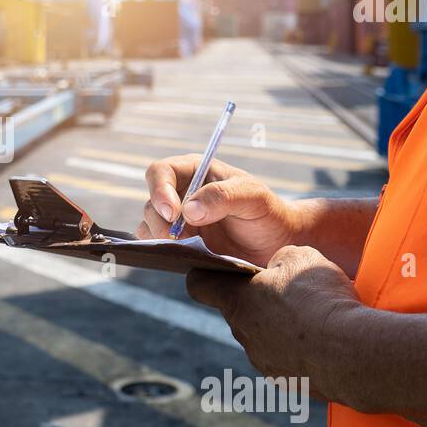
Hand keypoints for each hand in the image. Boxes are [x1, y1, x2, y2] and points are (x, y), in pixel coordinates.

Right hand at [138, 154, 299, 266]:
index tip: (174, 213)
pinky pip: (155, 245)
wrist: (277, 244)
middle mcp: (181, 193)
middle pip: (152, 202)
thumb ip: (223, 197)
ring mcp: (178, 220)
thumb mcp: (254, 198)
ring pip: (149, 224)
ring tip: (185, 247)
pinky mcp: (178, 243)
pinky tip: (181, 255)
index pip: (161, 172)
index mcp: (195, 171)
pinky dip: (161, 250)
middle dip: (160, 221)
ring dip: (160, 237)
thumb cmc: (268, 213)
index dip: (160, 190)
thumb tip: (188, 210)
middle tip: (178, 238)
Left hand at [185, 245, 363, 404]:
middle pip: (239, 311)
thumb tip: (277, 269)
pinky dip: (301, 351)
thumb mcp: (301, 257)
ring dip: (282, 327)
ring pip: (265, 337)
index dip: (205, 274)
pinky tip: (326, 342)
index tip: (216, 269)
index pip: (199, 285)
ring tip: (316, 318)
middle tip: (291, 291)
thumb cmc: (321, 300)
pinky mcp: (286, 382)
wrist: (352, 352)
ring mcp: (263, 362)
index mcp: (237, 301)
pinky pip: (288, 359)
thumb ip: (279, 259)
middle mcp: (243, 335)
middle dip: (259, 300)